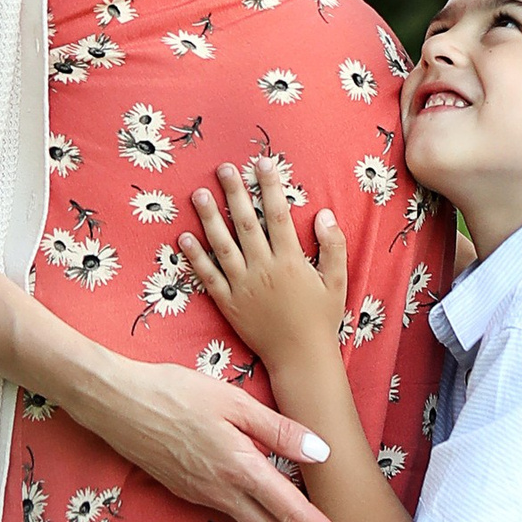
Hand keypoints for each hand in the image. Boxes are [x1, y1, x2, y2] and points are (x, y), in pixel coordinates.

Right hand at [78, 345, 357, 521]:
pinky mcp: (188, 492)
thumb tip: (320, 453)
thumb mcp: (231, 401)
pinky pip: (233, 517)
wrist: (115, 404)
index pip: (293, 512)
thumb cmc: (174, 392)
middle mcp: (223, 492)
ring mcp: (203, 496)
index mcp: (240, 468)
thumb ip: (277, 429)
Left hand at [181, 159, 347, 369]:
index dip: (270, 186)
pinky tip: (184, 238)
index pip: (279, 214)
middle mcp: (264, 269)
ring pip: (222, 245)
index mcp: (290, 260)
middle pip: (246, 223)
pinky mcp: (228, 303)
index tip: (262, 163)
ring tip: (198, 194)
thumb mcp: (337, 281)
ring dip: (210, 218)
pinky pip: (208, 276)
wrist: (300, 358)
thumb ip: (332, 245)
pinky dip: (195, 257)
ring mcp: (243, 286)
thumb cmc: (321, 318)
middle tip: (223, 168)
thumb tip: (324, 213)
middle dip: (234, 193)